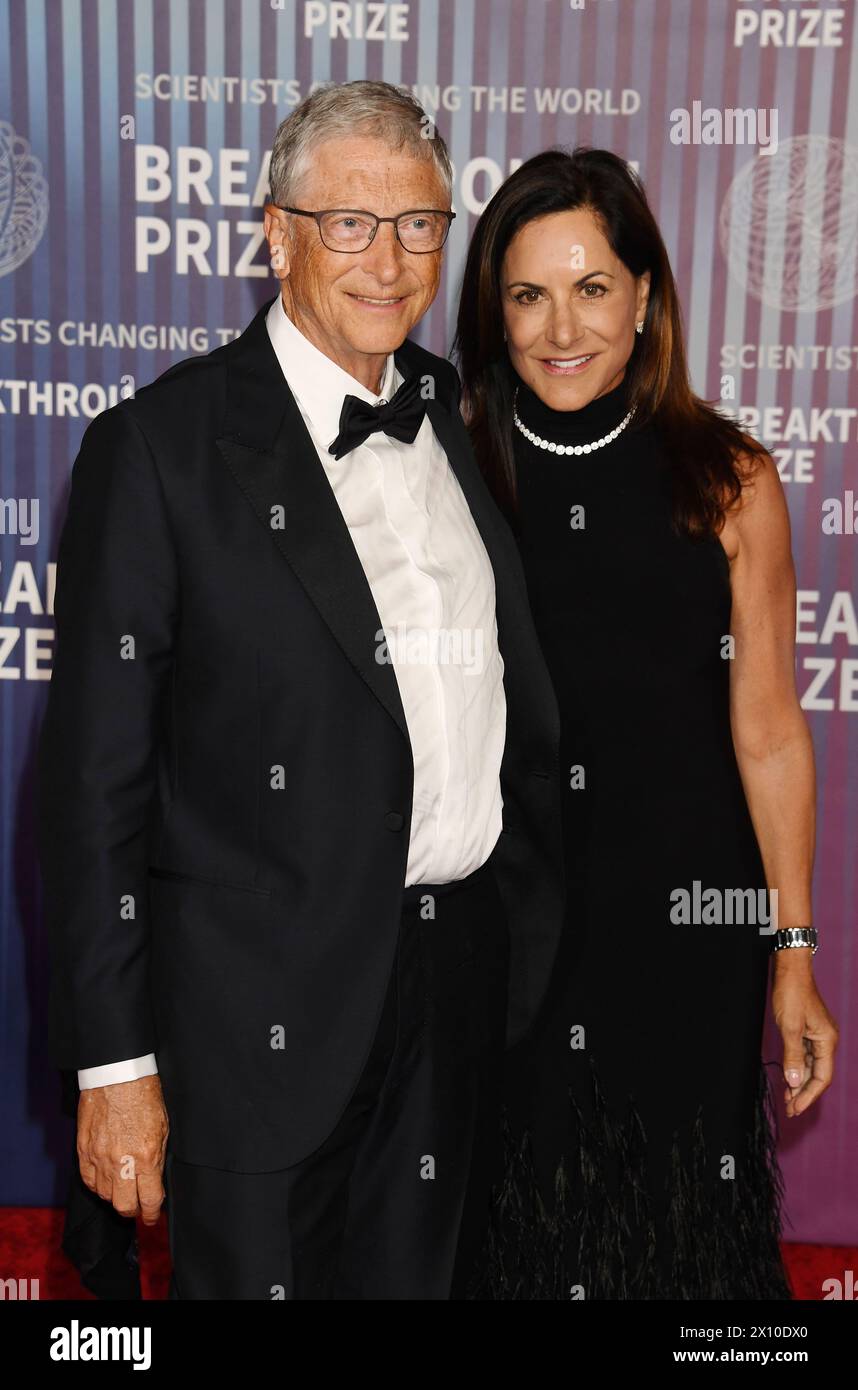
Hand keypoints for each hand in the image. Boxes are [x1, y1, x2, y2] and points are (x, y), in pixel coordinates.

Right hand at [77, 1074, 168, 1223]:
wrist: (116, 1075)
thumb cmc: (144, 1097)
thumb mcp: (163, 1128)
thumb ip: (157, 1159)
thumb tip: (154, 1182)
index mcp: (146, 1156)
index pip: (149, 1199)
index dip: (153, 1213)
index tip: (153, 1216)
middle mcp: (121, 1162)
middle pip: (124, 1205)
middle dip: (134, 1210)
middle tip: (139, 1207)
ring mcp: (99, 1157)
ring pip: (105, 1196)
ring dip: (116, 1196)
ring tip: (123, 1188)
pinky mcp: (83, 1150)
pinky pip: (88, 1180)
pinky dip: (98, 1185)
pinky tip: (106, 1180)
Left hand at [771, 956, 837, 1117]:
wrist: (790, 970)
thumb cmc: (791, 994)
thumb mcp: (790, 1027)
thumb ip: (793, 1055)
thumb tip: (794, 1081)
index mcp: (827, 1041)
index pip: (822, 1077)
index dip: (809, 1095)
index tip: (795, 1108)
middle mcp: (826, 1041)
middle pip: (818, 1075)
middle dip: (804, 1093)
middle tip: (789, 1110)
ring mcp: (817, 1036)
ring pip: (811, 1067)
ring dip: (799, 1084)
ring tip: (787, 1100)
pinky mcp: (808, 1031)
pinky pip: (805, 1057)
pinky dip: (796, 1069)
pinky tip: (788, 1079)